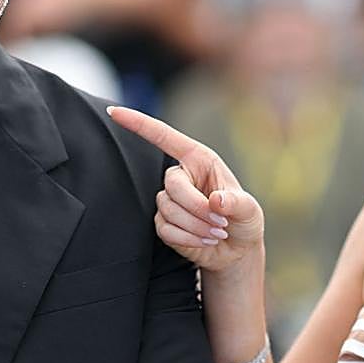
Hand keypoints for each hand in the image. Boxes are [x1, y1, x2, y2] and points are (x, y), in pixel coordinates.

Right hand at [107, 106, 262, 271]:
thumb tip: (216, 200)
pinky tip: (204, 240)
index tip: (113, 112)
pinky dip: (187, 238)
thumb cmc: (244, 221)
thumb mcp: (250, 209)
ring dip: (195, 226)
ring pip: (168, 210)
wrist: (236, 250)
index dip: (138, 123)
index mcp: (199, 160)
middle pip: (171, 185)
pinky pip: (165, 229)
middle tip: (220, 223)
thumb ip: (236, 203)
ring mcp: (170, 200)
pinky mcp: (164, 223)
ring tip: (216, 232)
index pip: (163, 137)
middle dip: (196, 207)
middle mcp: (182, 176)